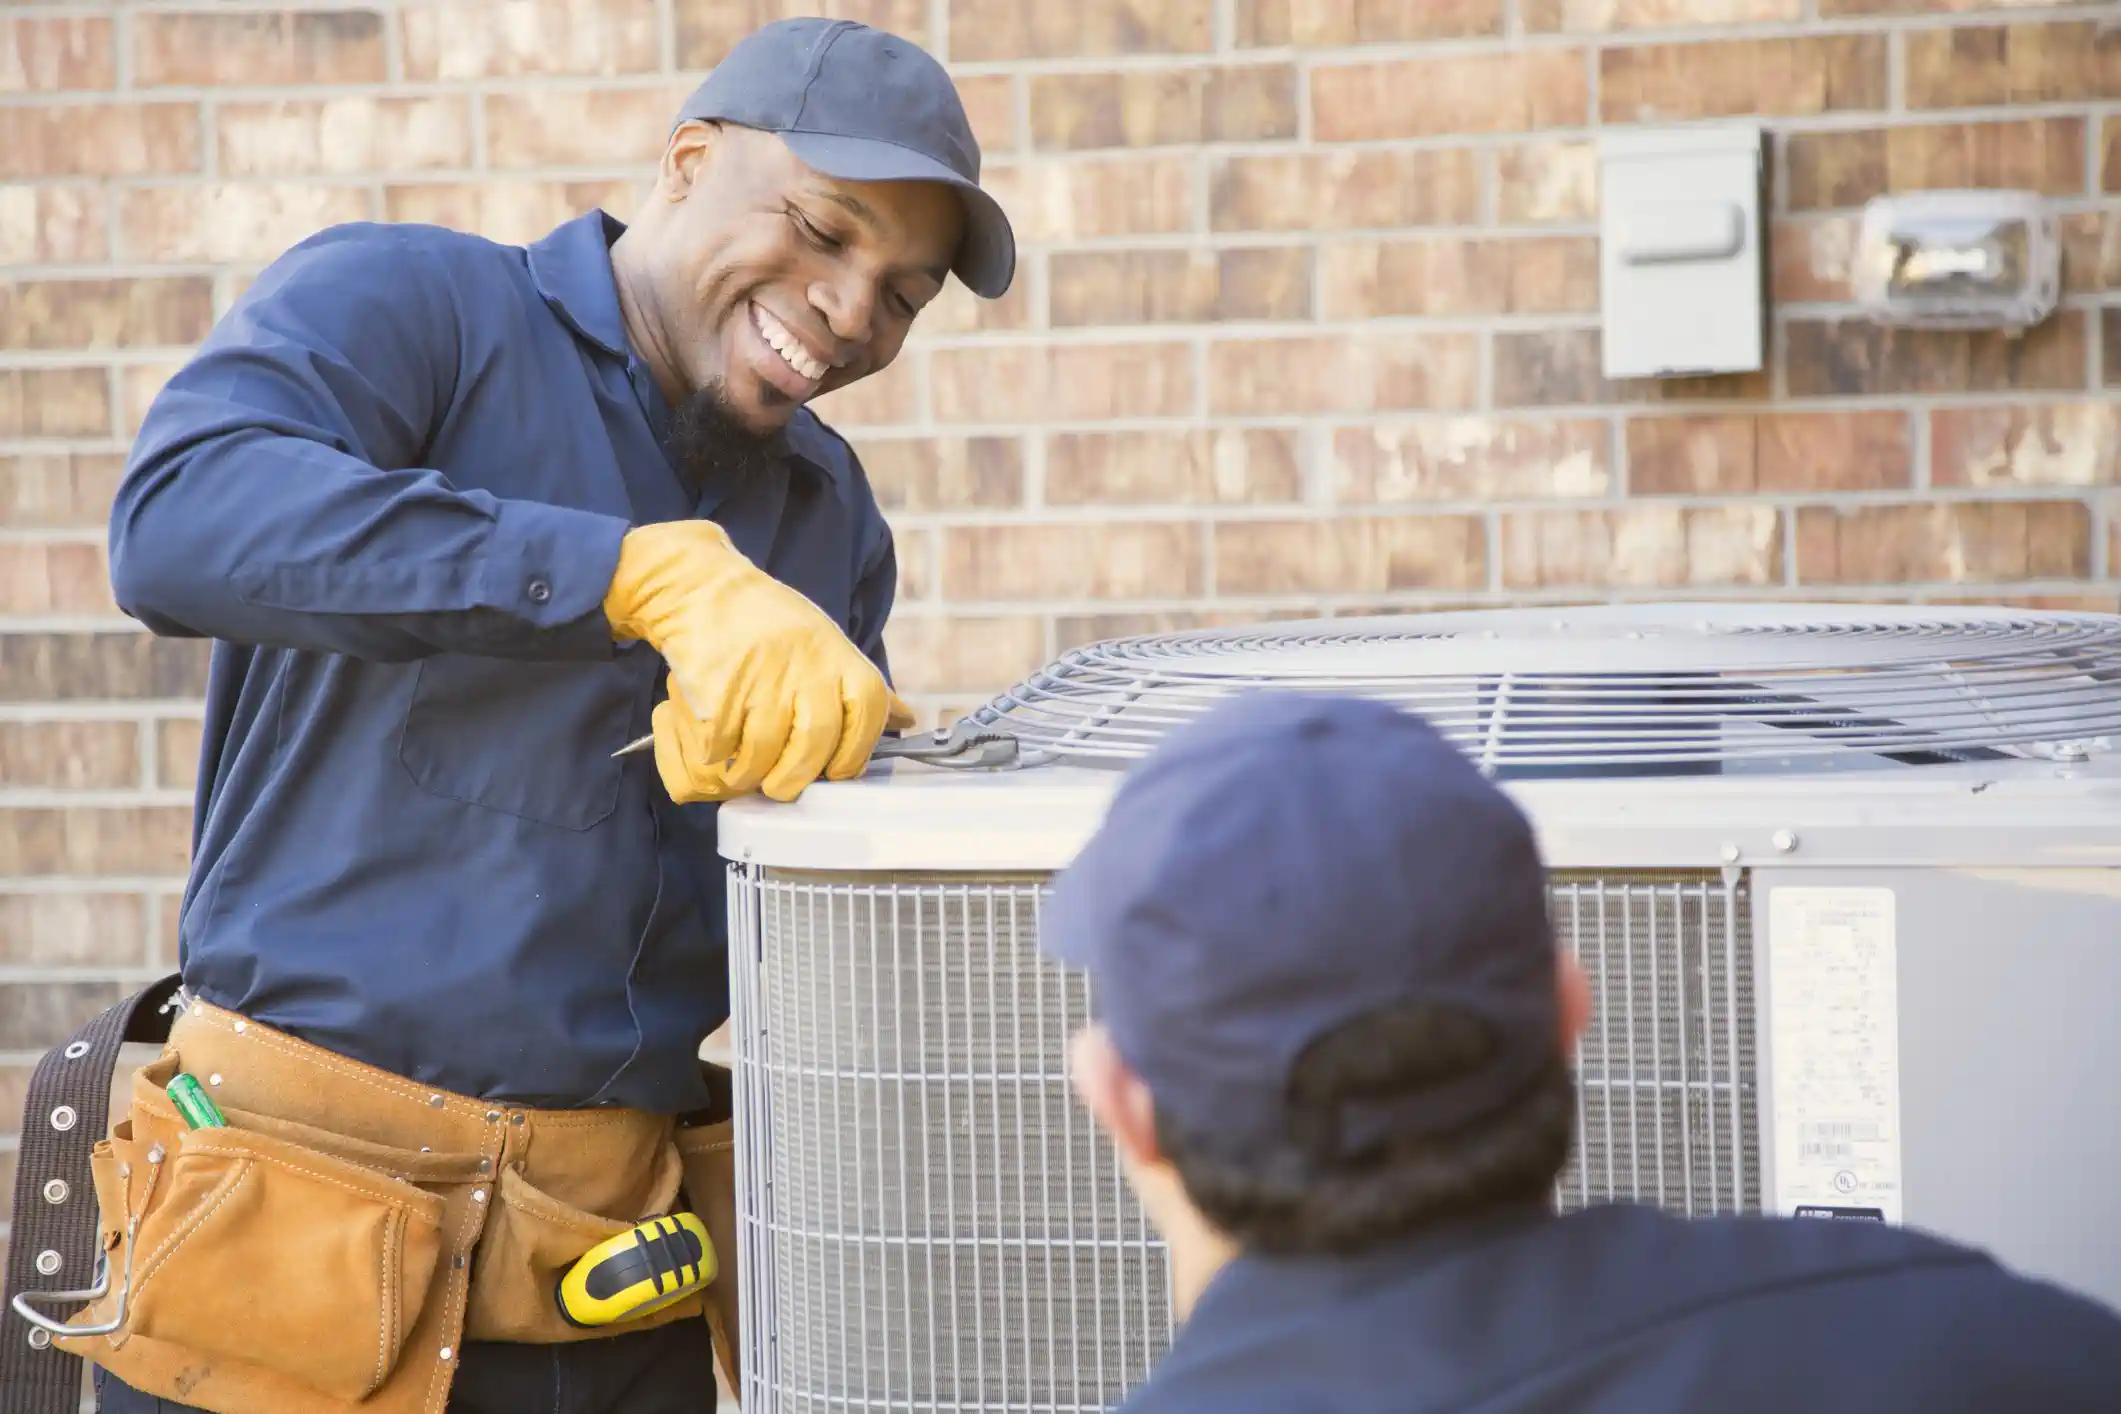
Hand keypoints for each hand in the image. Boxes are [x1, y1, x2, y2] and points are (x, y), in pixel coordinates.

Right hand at [604, 520, 912, 801]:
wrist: (701, 588)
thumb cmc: (768, 623)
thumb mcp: (825, 642)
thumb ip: (859, 686)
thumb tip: (904, 719)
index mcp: (838, 656)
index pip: (869, 711)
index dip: (856, 751)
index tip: (837, 771)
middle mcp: (806, 665)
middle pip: (817, 741)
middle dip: (798, 776)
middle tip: (783, 787)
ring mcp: (762, 676)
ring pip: (765, 751)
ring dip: (752, 773)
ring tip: (745, 772)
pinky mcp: (719, 687)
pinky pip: (722, 744)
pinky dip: (717, 753)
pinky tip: (717, 744)